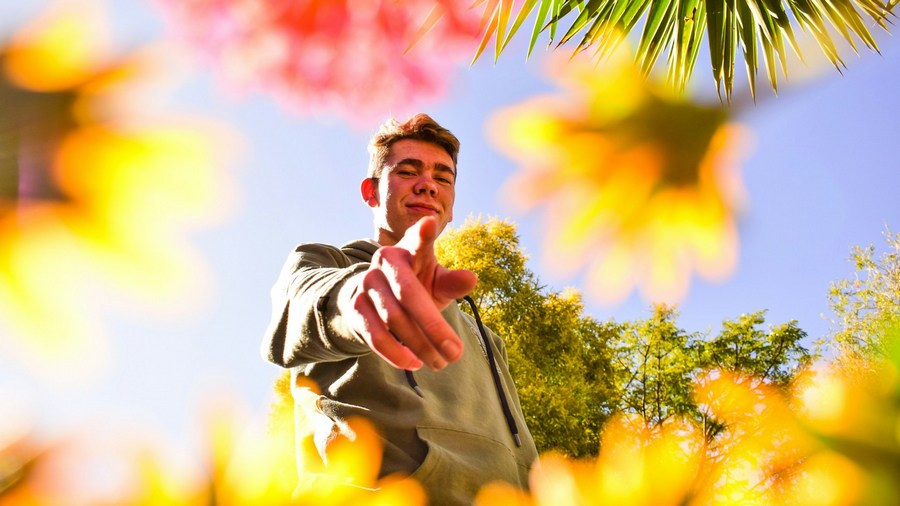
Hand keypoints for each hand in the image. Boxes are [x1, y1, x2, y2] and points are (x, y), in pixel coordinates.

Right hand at [345, 217, 476, 370]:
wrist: (373, 298)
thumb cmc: (416, 286)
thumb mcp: (436, 282)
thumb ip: (452, 282)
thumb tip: (471, 279)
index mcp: (410, 249)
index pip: (418, 241)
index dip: (423, 234)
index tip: (431, 223)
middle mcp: (385, 262)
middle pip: (409, 294)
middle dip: (434, 327)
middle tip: (457, 353)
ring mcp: (367, 284)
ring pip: (393, 319)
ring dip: (420, 345)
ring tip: (441, 363)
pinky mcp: (356, 307)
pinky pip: (375, 335)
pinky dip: (396, 353)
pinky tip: (414, 363)